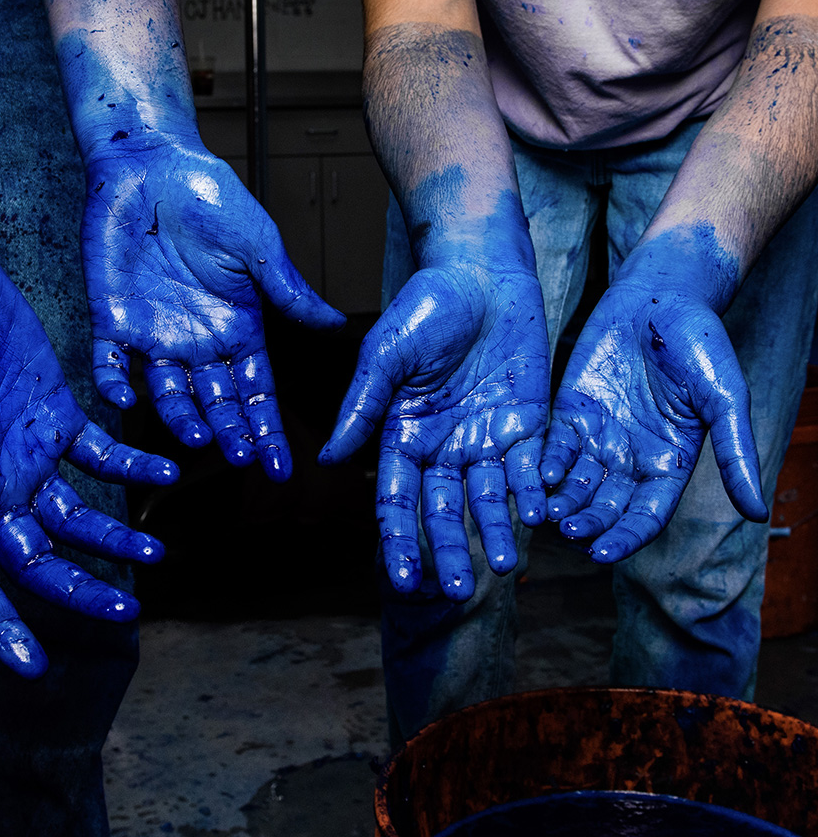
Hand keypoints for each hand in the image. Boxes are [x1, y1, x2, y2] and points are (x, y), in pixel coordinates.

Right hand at [0, 237, 176, 677]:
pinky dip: (131, 465)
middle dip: (78, 590)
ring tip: (158, 554)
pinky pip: (101, 452)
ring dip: (114, 538)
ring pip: (75, 515)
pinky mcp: (57, 413)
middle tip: (128, 614)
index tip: (33, 666)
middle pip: (36, 558)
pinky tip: (165, 471)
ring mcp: (27, 450)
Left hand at [83, 138, 344, 479]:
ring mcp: (154, 333)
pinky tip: (124, 399)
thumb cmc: (211, 199)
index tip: (281, 468)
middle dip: (230, 432)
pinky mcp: (113, 318)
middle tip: (241, 458)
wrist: (152, 165)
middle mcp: (197, 340)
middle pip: (216, 401)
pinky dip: (114, 382)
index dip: (267, 428)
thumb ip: (288, 292)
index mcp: (236, 326)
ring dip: (181, 419)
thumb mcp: (259, 247)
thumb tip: (336, 326)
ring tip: (198, 438)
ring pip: (167, 393)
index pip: (256, 389)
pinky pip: (110, 362)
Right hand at [320, 261, 549, 599]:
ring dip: (495, 533)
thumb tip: (327, 459)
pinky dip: (531, 495)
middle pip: (443, 510)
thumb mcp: (385, 355)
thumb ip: (362, 407)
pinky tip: (535, 517)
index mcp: (402, 433)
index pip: (397, 497)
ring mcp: (484, 438)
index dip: (399, 538)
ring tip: (506, 567)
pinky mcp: (525, 425)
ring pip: (487, 499)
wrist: (482, 273)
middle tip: (457, 590)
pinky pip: (529, 470)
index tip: (404, 579)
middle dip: (448, 550)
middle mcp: (442, 445)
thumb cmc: (425, 307)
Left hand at [543, 279, 765, 561]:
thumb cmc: (701, 346)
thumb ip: (735, 454)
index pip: (644, 516)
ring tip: (546, 515)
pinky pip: (553, 445)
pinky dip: (544, 463)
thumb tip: (756, 513)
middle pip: (604, 507)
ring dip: (559, 502)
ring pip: (573, 483)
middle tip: (566, 534)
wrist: (661, 297)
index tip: (602, 554)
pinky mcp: (570, 410)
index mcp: (668, 464)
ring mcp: (598, 435)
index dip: (624, 537)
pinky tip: (535, 474)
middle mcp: (630, 458)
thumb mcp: (723, 399)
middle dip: (586, 524)